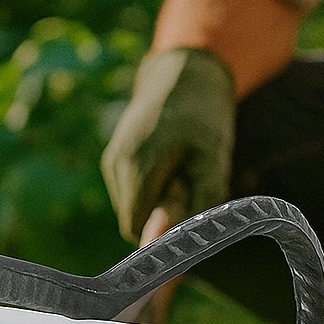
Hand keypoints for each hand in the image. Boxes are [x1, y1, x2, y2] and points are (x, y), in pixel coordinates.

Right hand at [102, 47, 235, 241]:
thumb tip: (168, 246)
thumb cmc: (205, 123)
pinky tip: (167, 166)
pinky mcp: (112, 157)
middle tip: (188, 187)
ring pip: (130, 207)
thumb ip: (191, 207)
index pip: (137, 230)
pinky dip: (148, 190)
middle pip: (132, 220)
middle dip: (159, 216)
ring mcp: (111, 159)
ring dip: (155, 202)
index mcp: (137, 165)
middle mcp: (116, 163)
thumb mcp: (212, 164)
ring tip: (179, 172)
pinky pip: (129, 192)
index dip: (163, 231)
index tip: (186, 213)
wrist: (186, 78)